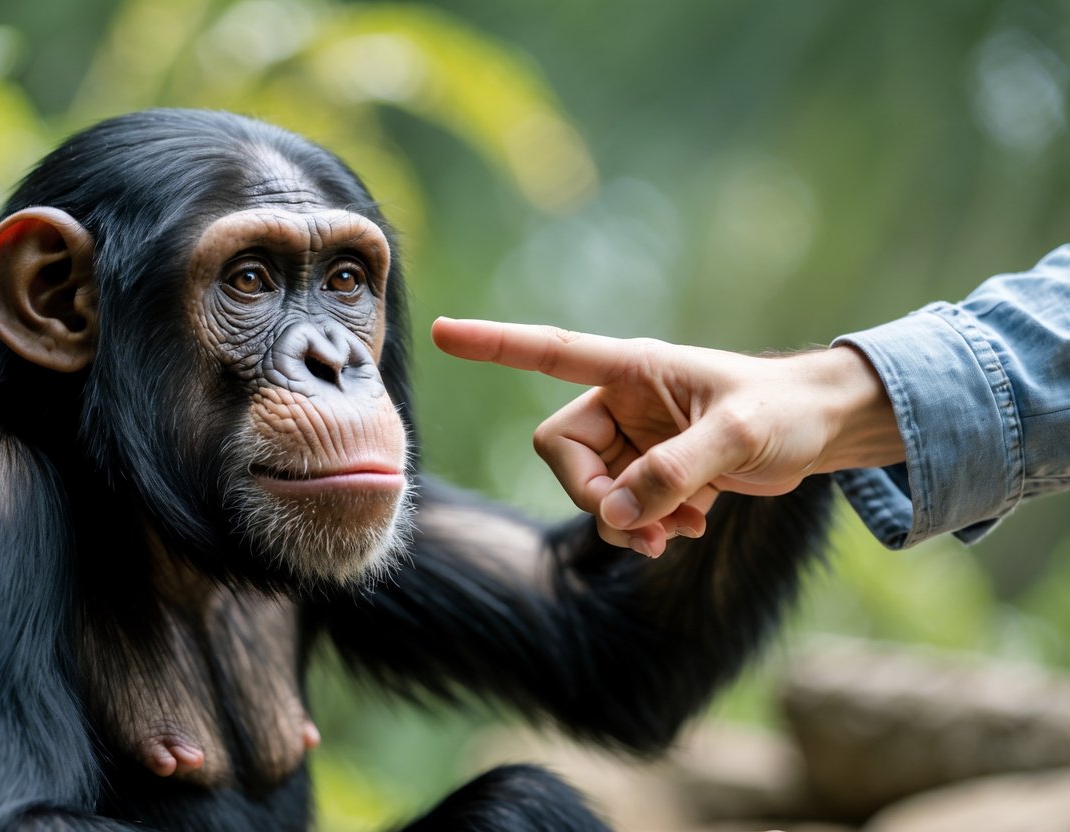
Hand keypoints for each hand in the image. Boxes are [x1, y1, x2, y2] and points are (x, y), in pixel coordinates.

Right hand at [432, 318, 901, 556]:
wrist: (817, 430)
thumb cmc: (783, 410)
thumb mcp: (739, 436)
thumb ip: (675, 470)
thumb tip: (615, 515)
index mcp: (630, 369)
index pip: (549, 353)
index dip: (494, 344)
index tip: (442, 333)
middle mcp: (619, 401)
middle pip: (562, 453)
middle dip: (596, 495)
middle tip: (645, 522)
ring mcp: (631, 439)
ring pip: (590, 490)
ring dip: (627, 519)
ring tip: (680, 528)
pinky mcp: (648, 470)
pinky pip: (619, 508)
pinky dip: (645, 525)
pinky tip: (687, 526)